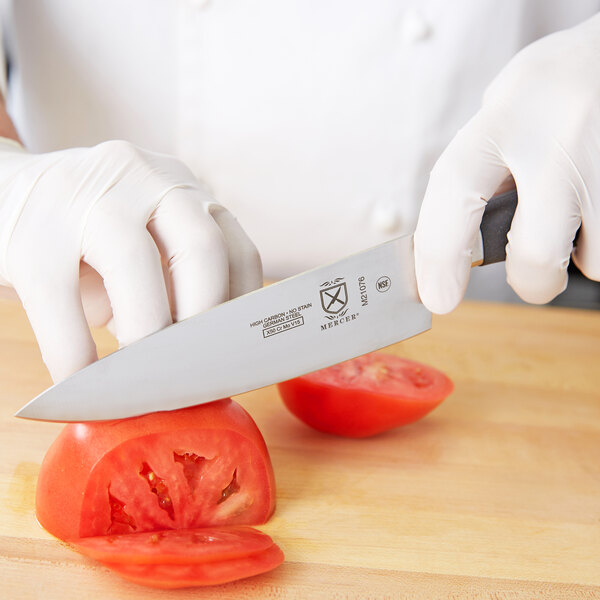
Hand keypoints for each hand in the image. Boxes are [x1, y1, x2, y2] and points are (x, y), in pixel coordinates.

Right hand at [0, 139, 261, 380]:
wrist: (5, 194)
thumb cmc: (88, 237)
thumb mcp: (144, 248)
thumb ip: (174, 286)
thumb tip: (196, 362)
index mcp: (181, 190)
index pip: (236, 251)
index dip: (239, 314)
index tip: (229, 357)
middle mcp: (144, 178)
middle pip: (202, 248)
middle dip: (204, 321)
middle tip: (193, 370)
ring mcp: (84, 195)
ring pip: (133, 263)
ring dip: (145, 333)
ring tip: (142, 378)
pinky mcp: (29, 230)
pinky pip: (60, 300)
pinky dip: (75, 353)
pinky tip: (81, 380)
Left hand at [414, 14, 599, 313]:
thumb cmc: (553, 88)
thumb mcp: (505, 110)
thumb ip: (482, 170)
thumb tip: (458, 243)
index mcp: (506, 116)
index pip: (455, 192)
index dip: (439, 254)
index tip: (438, 297)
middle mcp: (560, 138)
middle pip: (536, 253)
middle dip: (529, 283)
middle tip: (528, 275)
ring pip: (594, 261)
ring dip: (580, 256)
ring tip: (577, 214)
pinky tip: (595, 201)